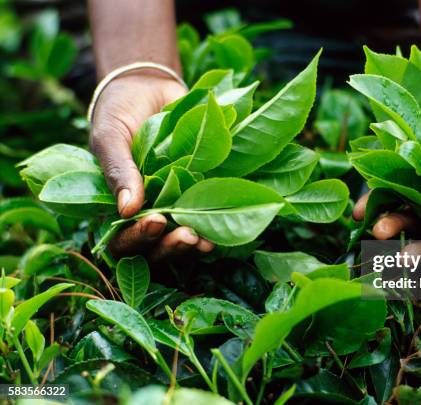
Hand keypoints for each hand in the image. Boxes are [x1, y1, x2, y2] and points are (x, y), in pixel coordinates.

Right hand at [90, 71, 213, 260]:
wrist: (151, 87)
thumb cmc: (121, 113)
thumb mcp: (110, 137)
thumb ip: (117, 171)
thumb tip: (127, 210)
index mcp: (118, 206)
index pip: (122, 241)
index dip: (137, 239)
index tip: (155, 221)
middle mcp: (147, 212)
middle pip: (155, 249)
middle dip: (170, 248)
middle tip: (186, 236)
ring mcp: (175, 205)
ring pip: (181, 241)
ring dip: (193, 246)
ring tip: (204, 240)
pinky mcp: (199, 194)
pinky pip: (207, 220)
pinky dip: (214, 229)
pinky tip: (219, 231)